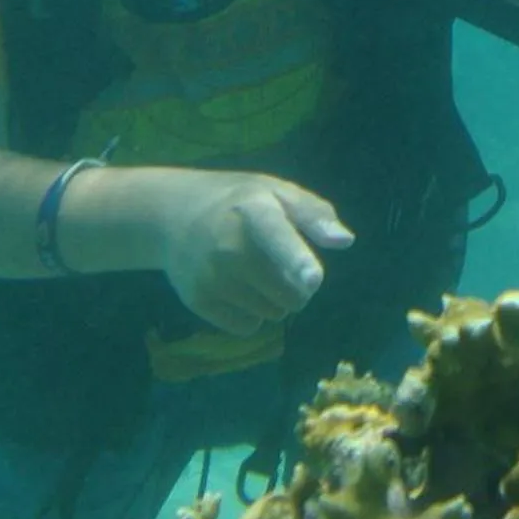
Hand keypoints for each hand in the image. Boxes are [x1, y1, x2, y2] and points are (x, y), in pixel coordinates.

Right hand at [159, 172, 353, 337]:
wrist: (174, 215)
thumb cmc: (240, 202)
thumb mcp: (278, 193)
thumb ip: (315, 215)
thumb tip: (344, 241)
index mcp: (255, 210)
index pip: (278, 238)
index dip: (298, 260)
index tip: (312, 278)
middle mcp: (229, 246)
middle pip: (292, 293)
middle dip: (298, 286)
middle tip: (282, 263)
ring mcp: (211, 276)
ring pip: (274, 313)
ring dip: (276, 300)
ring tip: (256, 272)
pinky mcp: (198, 301)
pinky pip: (248, 326)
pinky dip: (252, 314)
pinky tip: (238, 288)